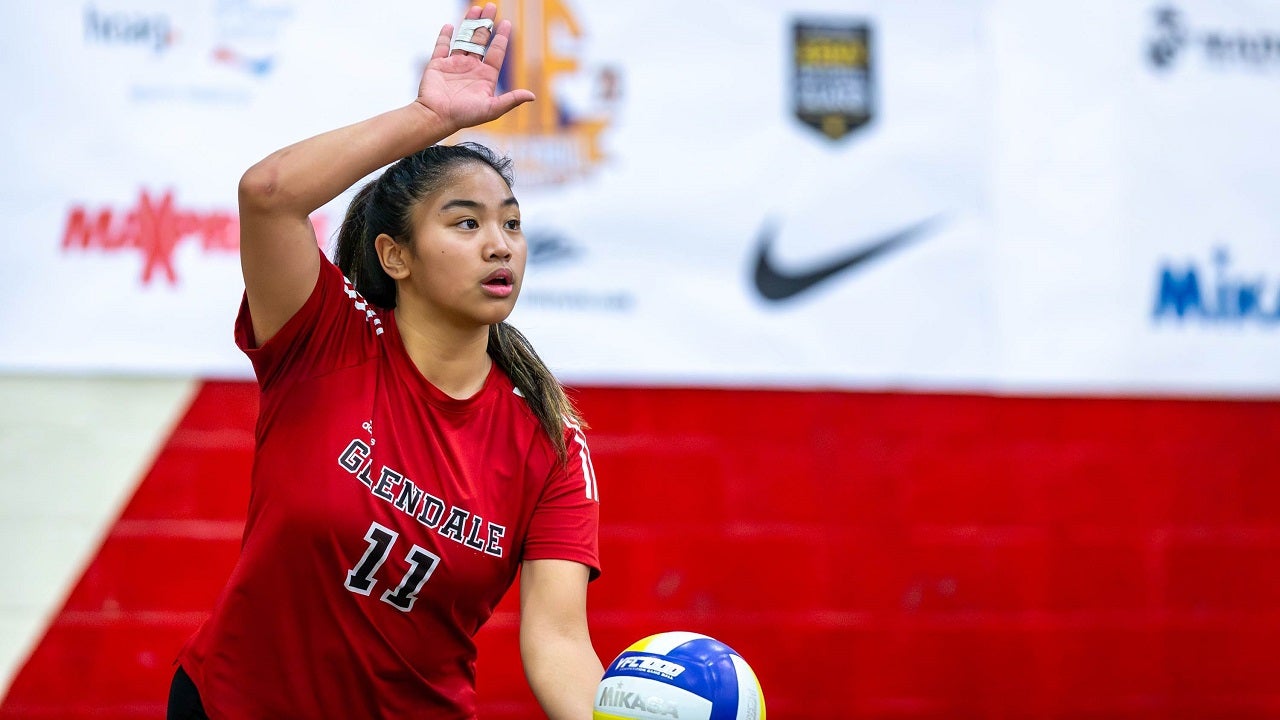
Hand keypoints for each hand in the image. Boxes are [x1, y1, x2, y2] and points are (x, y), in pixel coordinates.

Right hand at [418, 3, 535, 133]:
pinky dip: (444, 36)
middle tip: (492, 7)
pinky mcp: (437, 65)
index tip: (507, 23)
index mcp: (485, 77)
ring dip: (470, 23)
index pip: (496, 52)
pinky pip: (441, 47)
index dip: (502, 37)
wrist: (436, 117)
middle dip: (486, 24)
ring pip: (464, 39)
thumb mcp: (492, 109)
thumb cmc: (464, 116)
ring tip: (476, 8)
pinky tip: (449, 25)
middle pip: (481, 41)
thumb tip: (532, 96)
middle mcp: (471, 68)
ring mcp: (454, 65)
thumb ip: (511, 100)